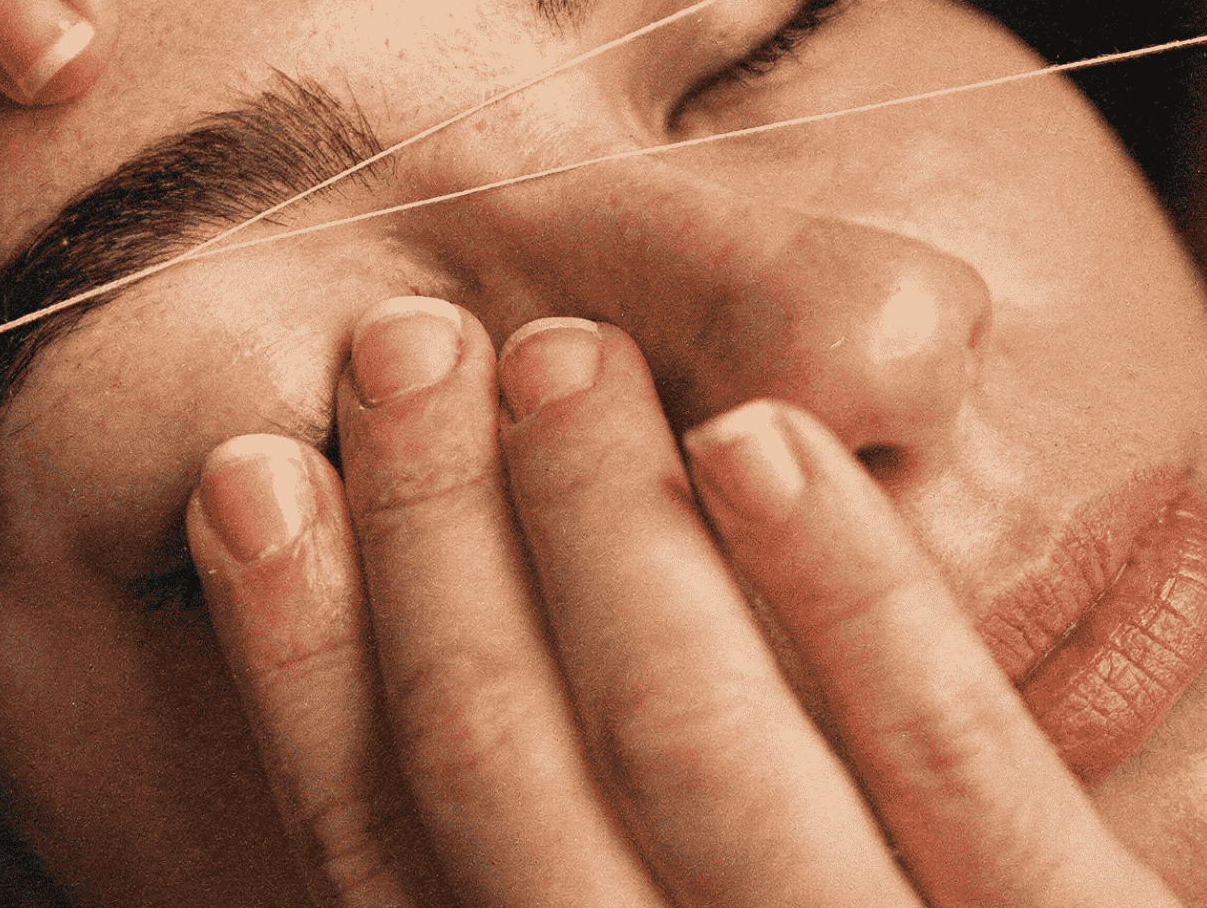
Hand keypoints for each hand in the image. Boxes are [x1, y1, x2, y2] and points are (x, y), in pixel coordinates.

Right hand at [186, 296, 1182, 905]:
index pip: (377, 855)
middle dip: (432, 540)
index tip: (254, 476)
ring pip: (697, 745)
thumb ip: (545, 863)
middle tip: (404, 351)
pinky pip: (952, 759)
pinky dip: (845, 584)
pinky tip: (759, 436)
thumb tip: (393, 664)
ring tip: (561, 357)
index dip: (301, 658)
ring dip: (603, 526)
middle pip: (506, 772)